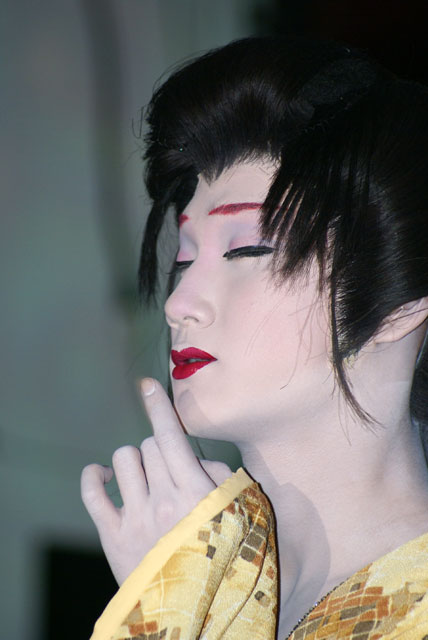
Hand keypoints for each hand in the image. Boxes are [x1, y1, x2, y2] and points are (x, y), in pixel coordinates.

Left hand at [81, 378, 231, 584]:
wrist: (198, 615)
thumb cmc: (227, 560)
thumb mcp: (243, 514)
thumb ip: (223, 477)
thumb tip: (196, 458)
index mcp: (194, 492)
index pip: (170, 436)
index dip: (158, 406)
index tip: (147, 384)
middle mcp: (161, 500)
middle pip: (149, 445)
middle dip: (161, 448)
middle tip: (172, 471)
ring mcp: (134, 518)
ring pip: (123, 459)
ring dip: (135, 462)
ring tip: (146, 478)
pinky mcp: (113, 537)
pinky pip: (92, 493)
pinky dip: (94, 477)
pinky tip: (105, 476)